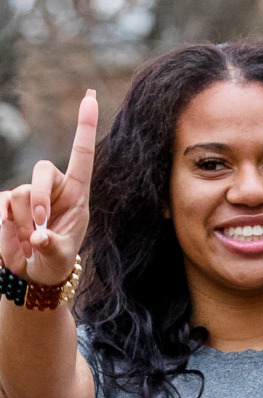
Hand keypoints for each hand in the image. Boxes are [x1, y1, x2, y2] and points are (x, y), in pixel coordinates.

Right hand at [0, 89, 97, 284]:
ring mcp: (28, 194)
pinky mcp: (6, 202)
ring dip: (23, 223)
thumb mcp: (61, 258)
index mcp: (77, 194)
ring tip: (30, 244)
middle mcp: (53, 188)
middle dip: (38, 198)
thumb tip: (37, 236)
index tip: (89, 96)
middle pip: (42, 170)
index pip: (81, 156)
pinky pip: (1, 203)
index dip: (84, 126)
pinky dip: (5, 226)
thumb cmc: (56, 262)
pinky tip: (15, 242)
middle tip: (39, 226)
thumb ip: (52, 246)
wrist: (34, 272)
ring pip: (19, 193)